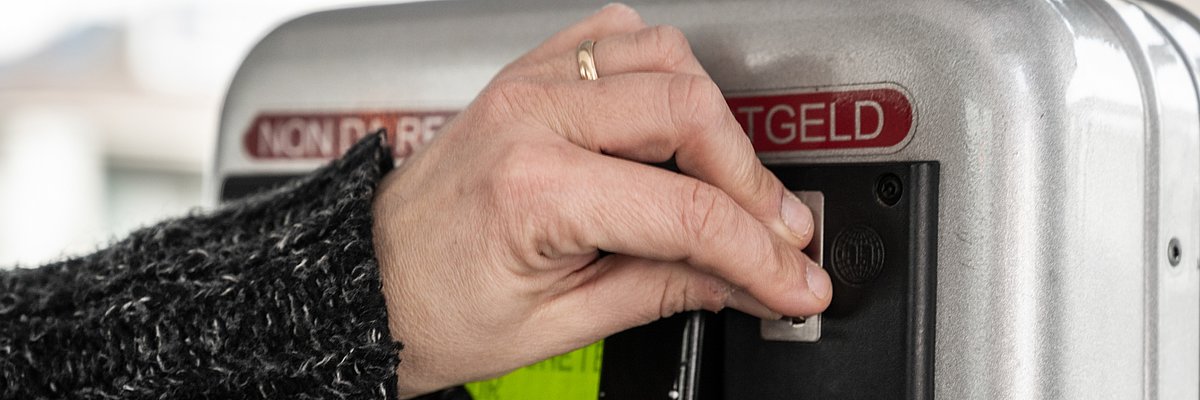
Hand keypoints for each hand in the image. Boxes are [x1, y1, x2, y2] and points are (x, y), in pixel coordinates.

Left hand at [371, 4, 831, 397]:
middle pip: (690, 112)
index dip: (760, 252)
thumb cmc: (435, 309)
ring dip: (716, 120)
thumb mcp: (559, 325)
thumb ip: (665, 291)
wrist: (366, 281)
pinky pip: (618, 38)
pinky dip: (665, 72)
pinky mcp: (529, 75)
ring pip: (665, 56)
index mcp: (534, 189)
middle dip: (752, 182)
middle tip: (777, 237)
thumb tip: (746, 283)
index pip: (687, 210)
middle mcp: (532, 117)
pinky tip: (676, 123)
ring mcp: (530, 85)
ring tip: (729, 185)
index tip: (797, 280)